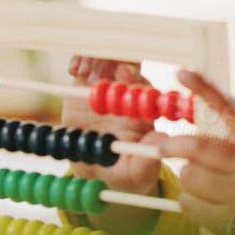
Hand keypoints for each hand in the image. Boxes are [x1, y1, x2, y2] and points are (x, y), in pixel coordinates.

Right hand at [64, 57, 166, 234]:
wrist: (97, 174)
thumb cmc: (125, 175)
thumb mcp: (136, 175)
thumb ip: (146, 161)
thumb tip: (160, 139)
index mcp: (146, 112)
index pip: (147, 87)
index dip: (136, 77)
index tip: (122, 74)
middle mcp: (129, 95)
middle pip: (129, 63)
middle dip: (114, 60)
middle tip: (97, 70)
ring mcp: (108, 87)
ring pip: (107, 59)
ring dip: (95, 59)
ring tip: (82, 73)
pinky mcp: (85, 86)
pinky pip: (86, 64)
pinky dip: (81, 60)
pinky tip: (74, 70)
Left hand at [160, 69, 234, 234]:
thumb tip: (199, 103)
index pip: (232, 108)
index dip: (205, 88)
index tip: (182, 72)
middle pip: (197, 147)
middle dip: (173, 146)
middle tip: (164, 146)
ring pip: (188, 177)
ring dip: (187, 178)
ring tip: (204, 183)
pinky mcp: (230, 223)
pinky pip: (188, 204)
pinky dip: (190, 201)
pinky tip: (207, 203)